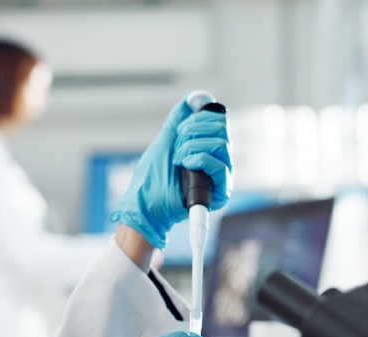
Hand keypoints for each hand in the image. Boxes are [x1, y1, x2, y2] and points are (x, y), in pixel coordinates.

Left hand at [110, 94, 231, 248]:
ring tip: (178, 161)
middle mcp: (217, 160)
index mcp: (207, 147)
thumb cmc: (151, 179)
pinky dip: (199, 160)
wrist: (145, 206)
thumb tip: (191, 98)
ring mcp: (220, 175)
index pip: (218, 121)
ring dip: (192, 147)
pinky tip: (185, 167)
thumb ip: (177, 120)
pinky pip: (220, 165)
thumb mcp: (164, 142)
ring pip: (221, 144)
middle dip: (193, 131)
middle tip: (177, 146)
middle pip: (222, 128)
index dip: (199, 118)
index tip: (180, 129)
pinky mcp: (221, 191)